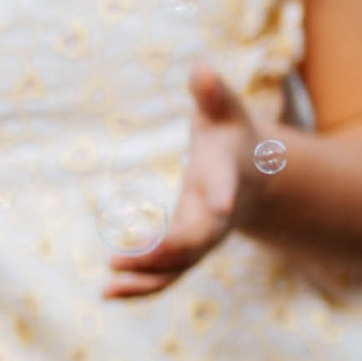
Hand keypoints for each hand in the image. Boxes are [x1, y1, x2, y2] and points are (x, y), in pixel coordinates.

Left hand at [102, 63, 274, 301]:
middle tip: (121, 257)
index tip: (221, 206)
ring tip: (108, 286)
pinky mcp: (188, 252)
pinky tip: (108, 292)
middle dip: (163, 251)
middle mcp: (217, 216)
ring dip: (145, 280)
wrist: (253, 174)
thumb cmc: (231, 133)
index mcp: (227, 176)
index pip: (226, 186)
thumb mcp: (225, 108)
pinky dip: (140, 287)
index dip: (223, 193)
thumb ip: (213, 92)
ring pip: (179, 268)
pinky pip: (166, 276)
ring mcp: (204, 239)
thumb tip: (201, 68)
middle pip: (197, 241)